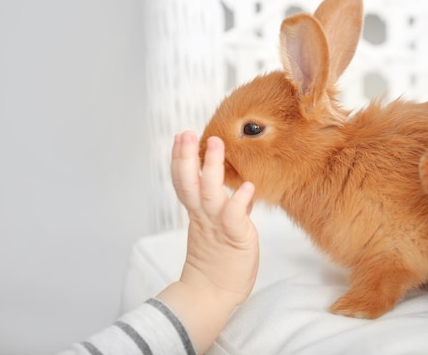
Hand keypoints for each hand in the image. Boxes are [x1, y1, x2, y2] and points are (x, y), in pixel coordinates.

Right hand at [158, 131, 257, 353]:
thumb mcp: (223, 229)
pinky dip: (239, 201)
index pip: (184, 182)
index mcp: (198, 213)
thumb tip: (244, 191)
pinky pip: (235, 217)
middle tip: (185, 133)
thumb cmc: (220, 262)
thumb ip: (232, 208)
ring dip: (211, 168)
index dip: (180, 159)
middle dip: (186, 157)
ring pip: (210, 193)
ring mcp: (218, 226)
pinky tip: (247, 187)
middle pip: (189, 183)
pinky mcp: (235, 238)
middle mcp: (204, 217)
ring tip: (216, 144)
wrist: (213, 295)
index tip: (180, 137)